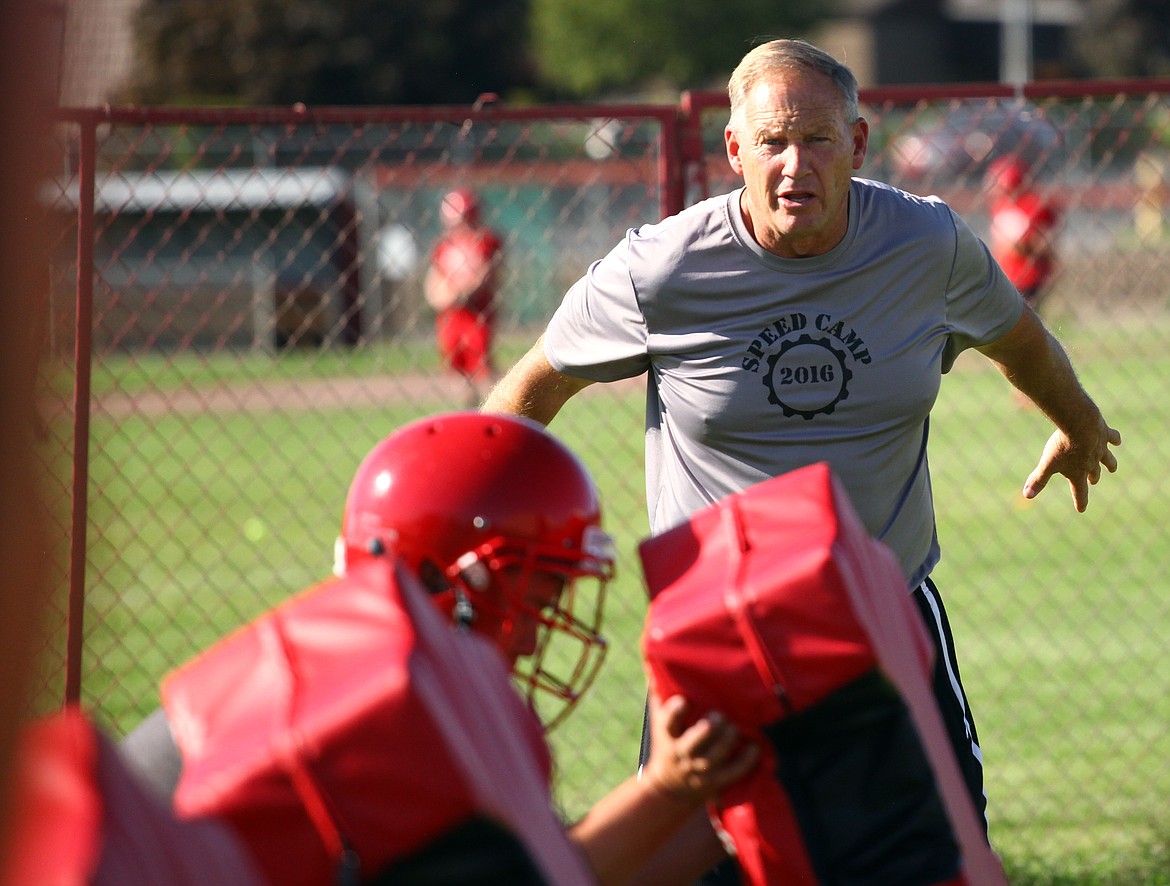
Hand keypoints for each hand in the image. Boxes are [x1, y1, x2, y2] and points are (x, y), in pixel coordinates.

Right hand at [641, 693, 758, 802]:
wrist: (669, 786)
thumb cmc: (667, 741)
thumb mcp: (659, 720)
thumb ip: (660, 694)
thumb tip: (657, 662)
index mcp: (668, 735)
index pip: (668, 723)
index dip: (675, 713)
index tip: (684, 701)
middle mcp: (682, 754)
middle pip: (692, 745)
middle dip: (705, 731)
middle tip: (718, 715)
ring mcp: (699, 770)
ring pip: (713, 758)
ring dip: (726, 742)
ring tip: (734, 727)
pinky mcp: (715, 782)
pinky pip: (732, 773)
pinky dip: (745, 761)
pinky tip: (755, 747)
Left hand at [1023, 418, 1120, 510]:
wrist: (1080, 424)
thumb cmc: (1063, 446)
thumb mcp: (1048, 463)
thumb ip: (1038, 479)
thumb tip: (1027, 495)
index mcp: (1078, 472)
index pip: (1079, 491)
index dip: (1080, 501)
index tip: (1081, 510)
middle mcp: (1092, 462)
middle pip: (1094, 473)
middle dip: (1093, 478)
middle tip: (1093, 481)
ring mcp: (1100, 448)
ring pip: (1108, 459)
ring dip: (1110, 464)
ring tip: (1112, 468)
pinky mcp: (1104, 433)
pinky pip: (1113, 438)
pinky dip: (1115, 439)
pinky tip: (1117, 441)